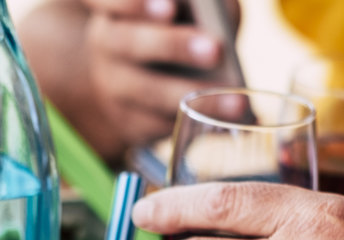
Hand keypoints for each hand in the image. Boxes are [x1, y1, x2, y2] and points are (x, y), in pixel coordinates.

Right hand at [82, 0, 240, 148]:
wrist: (149, 80)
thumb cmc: (178, 28)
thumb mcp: (191, 9)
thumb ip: (205, 4)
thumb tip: (223, 18)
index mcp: (116, 7)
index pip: (108, 0)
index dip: (132, 4)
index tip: (171, 8)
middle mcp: (106, 42)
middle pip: (129, 43)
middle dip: (173, 46)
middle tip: (216, 51)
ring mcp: (112, 84)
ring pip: (147, 92)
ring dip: (193, 96)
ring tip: (237, 103)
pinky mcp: (127, 120)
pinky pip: (157, 124)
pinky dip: (193, 122)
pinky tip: (226, 121)